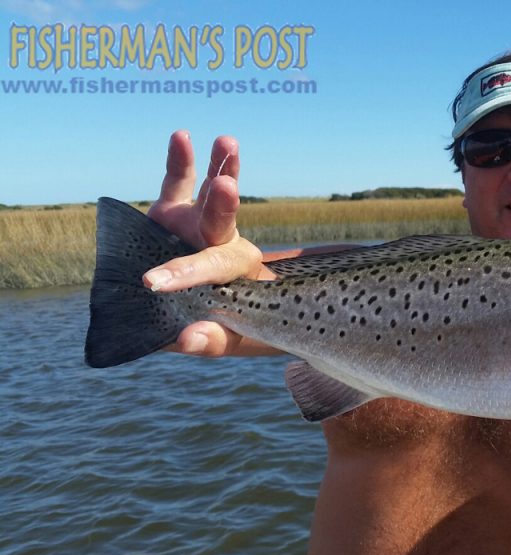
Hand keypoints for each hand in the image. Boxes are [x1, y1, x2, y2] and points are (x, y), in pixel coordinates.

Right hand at [143, 130, 275, 355]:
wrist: (194, 307)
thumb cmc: (215, 325)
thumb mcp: (220, 340)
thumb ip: (209, 341)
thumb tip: (188, 339)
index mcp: (236, 273)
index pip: (211, 269)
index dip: (183, 275)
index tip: (153, 283)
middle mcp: (220, 243)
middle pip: (222, 224)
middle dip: (223, 205)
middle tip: (226, 185)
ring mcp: (199, 224)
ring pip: (211, 196)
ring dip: (220, 168)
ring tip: (227, 141)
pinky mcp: (176, 211)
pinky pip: (180, 182)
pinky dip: (182, 160)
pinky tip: (182, 136)